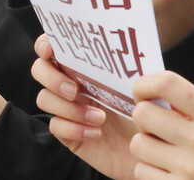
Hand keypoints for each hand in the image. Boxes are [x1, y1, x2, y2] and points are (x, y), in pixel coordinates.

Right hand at [31, 34, 137, 178]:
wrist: (154, 148)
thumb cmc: (149, 112)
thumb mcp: (143, 86)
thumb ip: (131, 67)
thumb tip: (126, 52)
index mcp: (84, 67)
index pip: (53, 47)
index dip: (45, 44)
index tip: (49, 49)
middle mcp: (70, 83)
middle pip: (39, 69)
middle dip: (52, 78)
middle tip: (75, 91)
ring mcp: (66, 108)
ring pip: (44, 98)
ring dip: (69, 108)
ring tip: (100, 118)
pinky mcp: (67, 132)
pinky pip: (55, 125)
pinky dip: (74, 129)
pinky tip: (96, 133)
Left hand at [131, 71, 193, 179]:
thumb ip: (188, 104)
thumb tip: (147, 92)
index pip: (166, 84)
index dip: (145, 84)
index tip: (144, 93)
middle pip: (142, 114)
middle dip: (145, 119)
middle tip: (159, 127)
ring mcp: (192, 169)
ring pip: (137, 144)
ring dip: (146, 147)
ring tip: (168, 152)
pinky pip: (140, 171)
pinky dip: (150, 171)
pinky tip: (171, 171)